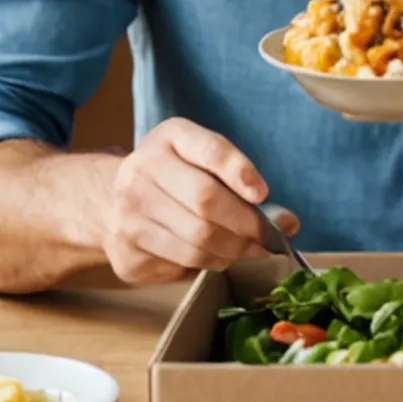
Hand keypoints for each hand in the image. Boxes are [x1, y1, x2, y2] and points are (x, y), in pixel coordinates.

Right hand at [102, 119, 295, 283]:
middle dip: (247, 225)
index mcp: (169, 138)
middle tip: (267, 238)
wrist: (114, 200)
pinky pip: (182, 263)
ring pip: (197, 240)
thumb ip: (245, 183)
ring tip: (248, 250)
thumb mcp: (205, 161)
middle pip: (207, 203)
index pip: (209, 149)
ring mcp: (128, 212)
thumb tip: (288, 223)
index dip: (239, 171)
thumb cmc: (178, 177)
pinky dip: (210, 263)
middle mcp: (141, 170)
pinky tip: (217, 256)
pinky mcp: (126, 249)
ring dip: (234, 251)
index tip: (262, 194)